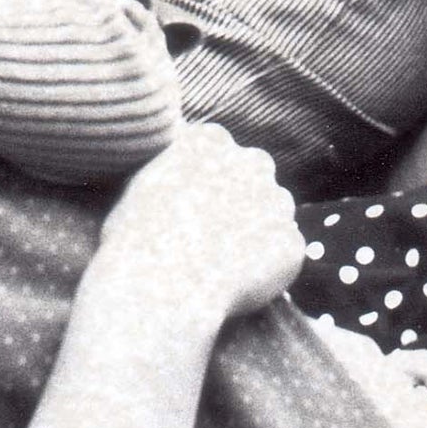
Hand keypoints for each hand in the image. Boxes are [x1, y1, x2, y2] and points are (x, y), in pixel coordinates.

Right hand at [92, 123, 303, 326]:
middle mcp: (250, 162)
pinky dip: (269, 266)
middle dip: (243, 191)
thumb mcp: (139, 186)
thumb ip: (169, 173)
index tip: (193, 199)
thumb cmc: (135, 239)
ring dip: (260, 226)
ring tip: (226, 259)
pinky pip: (283, 252)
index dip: (207, 175)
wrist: (161, 286)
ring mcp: (277, 203)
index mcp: (209, 141)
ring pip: (276, 209)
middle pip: (255, 169)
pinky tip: (238, 283)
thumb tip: (175, 183)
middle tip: (217, 227)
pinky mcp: (291, 244)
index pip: (217, 147)